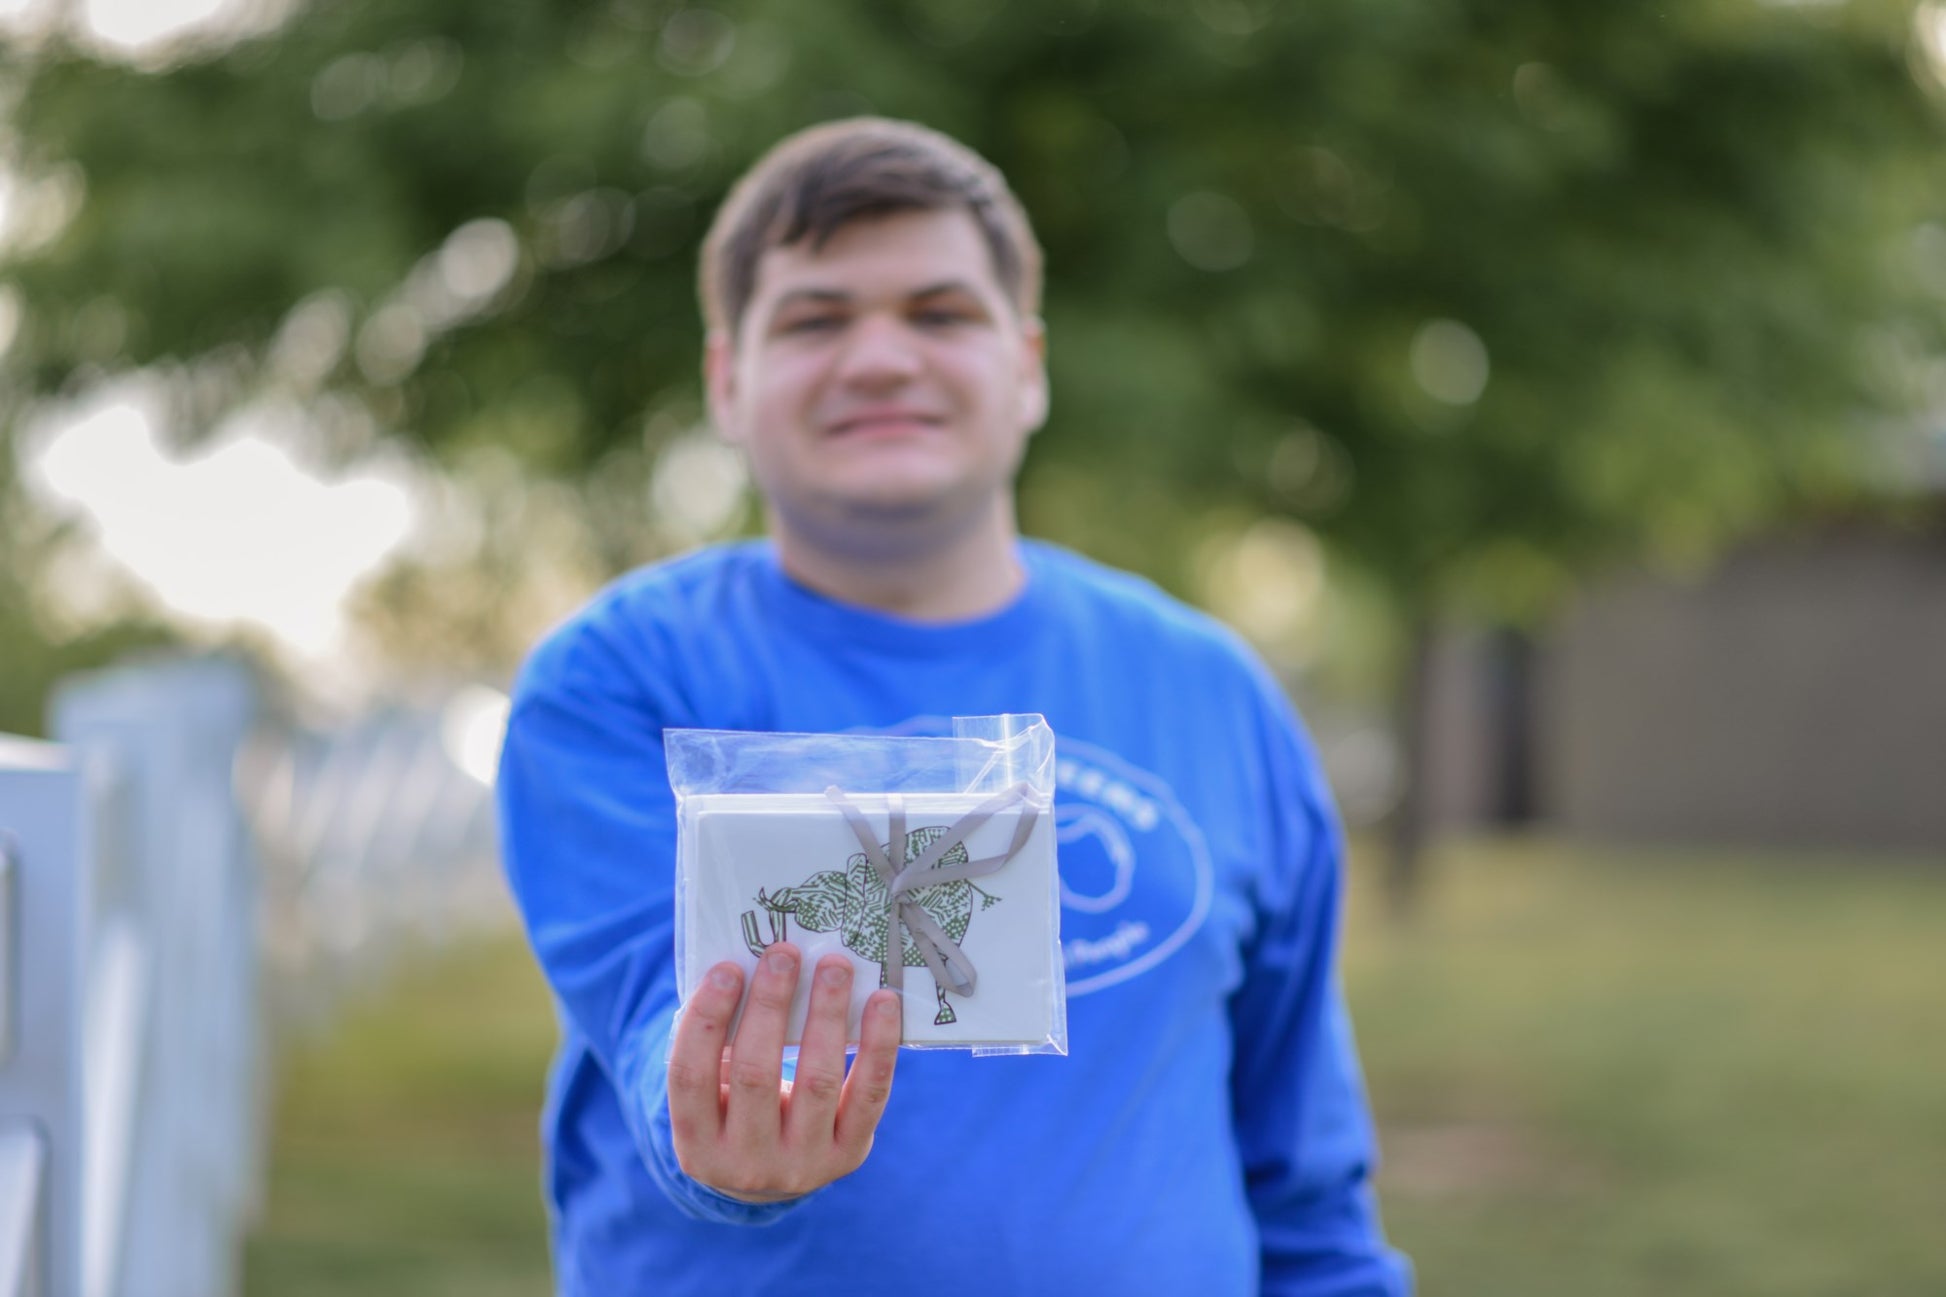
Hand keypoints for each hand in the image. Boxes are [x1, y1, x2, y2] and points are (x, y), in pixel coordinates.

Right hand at [667, 942, 901, 1202]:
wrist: (777, 1176)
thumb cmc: (737, 1111)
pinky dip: (878, 1045)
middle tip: (784, 954)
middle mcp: (746, 1165)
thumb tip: (749, 966)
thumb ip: (717, 1044)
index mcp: (696, 1147)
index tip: (727, 968)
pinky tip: (882, 1002)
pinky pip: (868, 1095)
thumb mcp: (712, 1095)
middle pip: (754, 1075)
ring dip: (826, 1015)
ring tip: (835, 966)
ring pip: (816, 1082)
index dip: (706, 1020)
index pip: (691, 1077)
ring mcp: (801, 1166)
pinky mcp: (849, 1155)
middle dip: (769, 1006)